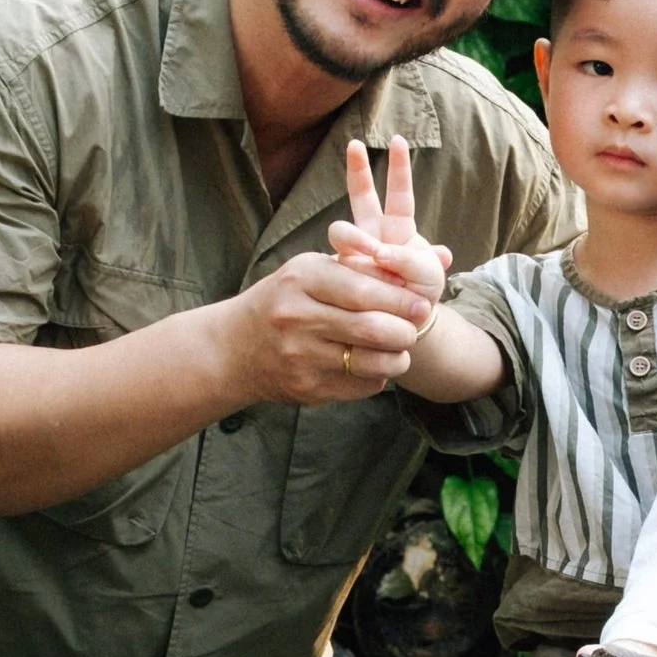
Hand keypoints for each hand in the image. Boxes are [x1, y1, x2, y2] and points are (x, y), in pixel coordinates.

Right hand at [229, 241, 438, 405]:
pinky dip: (376, 376)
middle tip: (414, 328)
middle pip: (373, 329)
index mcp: (302, 280)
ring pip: (371, 362)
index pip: (364, 291)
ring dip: (397, 358)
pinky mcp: (306, 388)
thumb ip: (354, 269)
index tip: (422, 305)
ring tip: (401, 350)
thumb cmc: (283, 301)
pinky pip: (359, 385)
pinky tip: (374, 366)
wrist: (235, 348)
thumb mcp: (309, 271)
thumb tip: (408, 273)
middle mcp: (298, 318)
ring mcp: (300, 357)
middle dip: (405, 330)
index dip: (401, 299)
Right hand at [327, 136, 451, 317]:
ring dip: (356, 240)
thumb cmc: (417, 296)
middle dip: (358, 171)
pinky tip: (364, 292)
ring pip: (342, 234)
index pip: (398, 195)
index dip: (399, 169)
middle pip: (361, 200)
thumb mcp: (427, 277)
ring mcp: (351, 257)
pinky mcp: (338, 279)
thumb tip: (393, 254)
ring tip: (374, 255)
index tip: (397, 140)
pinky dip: (354, 278)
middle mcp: (371, 237)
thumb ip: (415, 262)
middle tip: (356, 144)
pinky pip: (338, 269)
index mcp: (397, 230)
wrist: (398, 327)